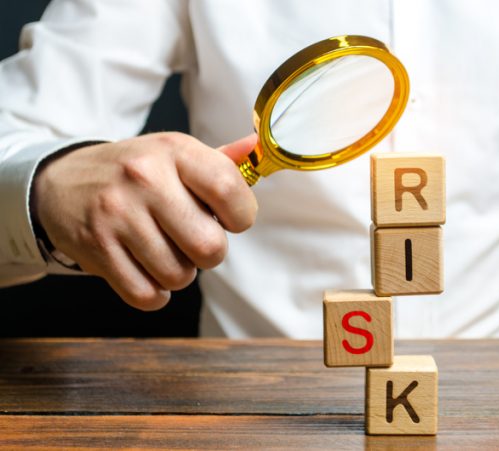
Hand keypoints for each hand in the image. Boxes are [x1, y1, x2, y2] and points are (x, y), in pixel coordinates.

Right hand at [33, 132, 257, 310]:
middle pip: (209, 246)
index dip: (242, 216)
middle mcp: (144, 178)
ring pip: (179, 275)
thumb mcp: (174, 155)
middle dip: (210, 253)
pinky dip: (155, 293)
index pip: (229, 189)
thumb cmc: (134, 172)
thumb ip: (219, 161)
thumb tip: (258, 149)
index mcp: (174, 151)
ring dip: (180, 273)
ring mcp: (117, 214)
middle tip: (194, 241)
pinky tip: (147, 270)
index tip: (231, 220)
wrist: (61, 182)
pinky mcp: (96, 248)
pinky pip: (146, 295)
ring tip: (165, 251)